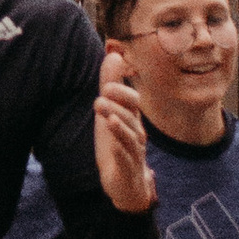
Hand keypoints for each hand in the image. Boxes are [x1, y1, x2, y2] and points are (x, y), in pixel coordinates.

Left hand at [92, 58, 155, 213]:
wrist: (125, 184)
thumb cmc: (118, 145)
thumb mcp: (110, 114)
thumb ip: (111, 85)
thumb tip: (113, 54)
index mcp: (132, 120)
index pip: (133, 101)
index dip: (121, 91)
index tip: (106, 85)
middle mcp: (137, 133)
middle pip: (132, 115)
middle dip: (118, 104)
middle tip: (101, 96)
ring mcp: (133, 151)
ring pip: (130, 134)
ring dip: (117, 121)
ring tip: (102, 108)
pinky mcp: (127, 167)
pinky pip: (126, 155)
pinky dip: (119, 145)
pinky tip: (111, 137)